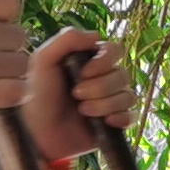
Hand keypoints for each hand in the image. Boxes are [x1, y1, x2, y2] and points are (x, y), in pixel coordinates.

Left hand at [21, 29, 138, 169]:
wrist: (37, 133)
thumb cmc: (37, 95)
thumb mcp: (43, 60)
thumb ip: (67, 39)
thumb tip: (97, 36)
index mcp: (90, 61)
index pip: (115, 50)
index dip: (105, 61)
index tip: (84, 72)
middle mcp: (104, 78)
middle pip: (123, 75)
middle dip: (99, 87)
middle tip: (76, 95)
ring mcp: (111, 101)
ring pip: (128, 96)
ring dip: (105, 104)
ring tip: (82, 111)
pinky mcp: (114, 123)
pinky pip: (132, 116)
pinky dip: (122, 118)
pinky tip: (106, 122)